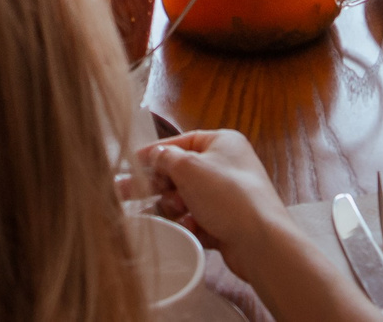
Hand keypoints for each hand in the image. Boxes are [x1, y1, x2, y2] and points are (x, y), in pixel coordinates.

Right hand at [142, 130, 297, 278]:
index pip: (180, 142)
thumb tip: (155, 155)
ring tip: (180, 213)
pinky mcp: (225, 223)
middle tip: (123, 193)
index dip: (154, 152)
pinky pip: (195, 220)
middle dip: (158, 185)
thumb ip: (165, 158)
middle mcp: (226, 166)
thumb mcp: (189, 167)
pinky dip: (189, 225)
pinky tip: (192, 229)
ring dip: (176, 208)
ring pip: (185, 199)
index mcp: (222, 143)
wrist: (259, 241)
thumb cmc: (228, 196)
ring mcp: (226, 196)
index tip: (130, 162)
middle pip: (180, 173)